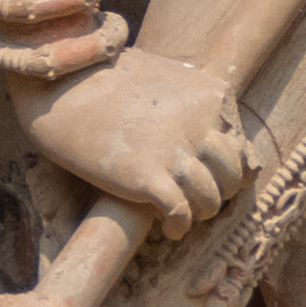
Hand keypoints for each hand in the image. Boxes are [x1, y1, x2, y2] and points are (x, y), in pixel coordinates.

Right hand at [22, 47, 252, 235]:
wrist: (64, 85)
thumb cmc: (112, 80)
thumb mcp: (169, 77)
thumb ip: (197, 104)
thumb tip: (218, 134)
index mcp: (212, 98)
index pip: (241, 145)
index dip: (231, 167)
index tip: (214, 176)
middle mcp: (201, 125)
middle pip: (232, 175)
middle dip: (221, 190)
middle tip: (200, 194)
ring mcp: (175, 152)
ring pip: (211, 199)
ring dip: (200, 212)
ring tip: (184, 211)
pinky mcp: (147, 177)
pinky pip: (180, 214)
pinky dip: (178, 227)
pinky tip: (169, 229)